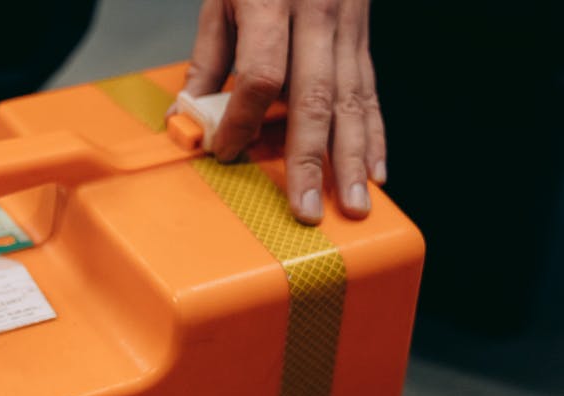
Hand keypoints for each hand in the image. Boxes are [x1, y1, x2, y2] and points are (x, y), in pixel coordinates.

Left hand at [181, 0, 384, 223]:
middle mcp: (318, 12)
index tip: (226, 150)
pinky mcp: (363, 35)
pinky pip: (370, 91)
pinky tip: (375, 170)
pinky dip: (374, 134)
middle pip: (314, 98)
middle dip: (310, 160)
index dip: (242, 119)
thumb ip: (208, 56)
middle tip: (307, 209)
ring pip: (352, 101)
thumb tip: (188, 116)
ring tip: (351, 204)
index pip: (261, 74)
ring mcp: (348, 24)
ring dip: (352, 159)